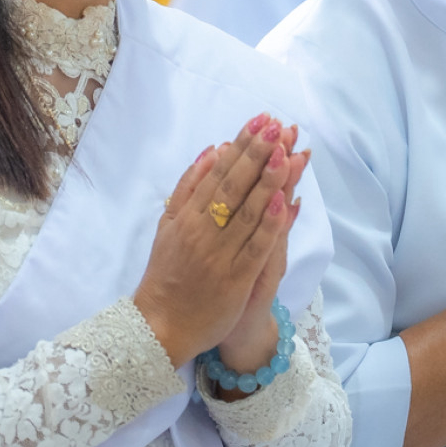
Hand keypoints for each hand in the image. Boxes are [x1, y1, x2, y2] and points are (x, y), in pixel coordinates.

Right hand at [132, 114, 306, 368]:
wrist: (160, 325)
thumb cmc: (166, 273)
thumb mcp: (167, 225)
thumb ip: (187, 188)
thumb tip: (211, 150)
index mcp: (187, 215)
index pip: (218, 172)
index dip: (242, 146)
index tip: (260, 121)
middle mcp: (202, 230)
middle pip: (234, 185)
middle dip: (257, 153)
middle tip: (276, 125)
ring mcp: (219, 254)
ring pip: (247, 211)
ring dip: (267, 180)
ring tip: (286, 151)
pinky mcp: (235, 279)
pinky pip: (254, 247)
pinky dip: (268, 224)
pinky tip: (282, 201)